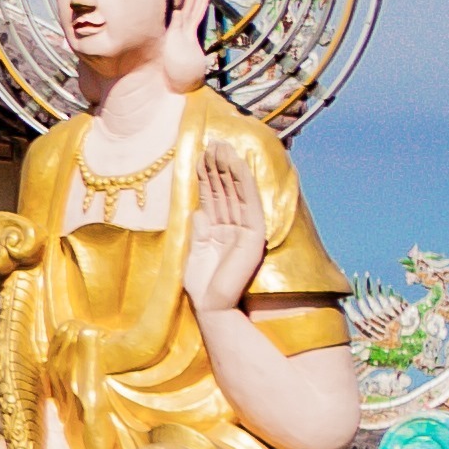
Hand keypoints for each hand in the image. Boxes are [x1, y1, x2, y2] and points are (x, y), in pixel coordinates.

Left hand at [179, 138, 271, 316]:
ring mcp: (244, 229)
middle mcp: (233, 227)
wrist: (213, 306)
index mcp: (218, 231)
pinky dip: (243, 182)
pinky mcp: (254, 234)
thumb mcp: (194, 252)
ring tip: (221, 146)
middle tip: (212, 142)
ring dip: (229, 168)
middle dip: (218, 167)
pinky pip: (248, 202)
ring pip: (236, 192)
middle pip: (224, 191)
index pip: (212, 197)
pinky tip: (237, 165)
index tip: (200, 154)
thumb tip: (198, 211)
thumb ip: (198, 231)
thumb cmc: (202, 285)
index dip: (206, 176)